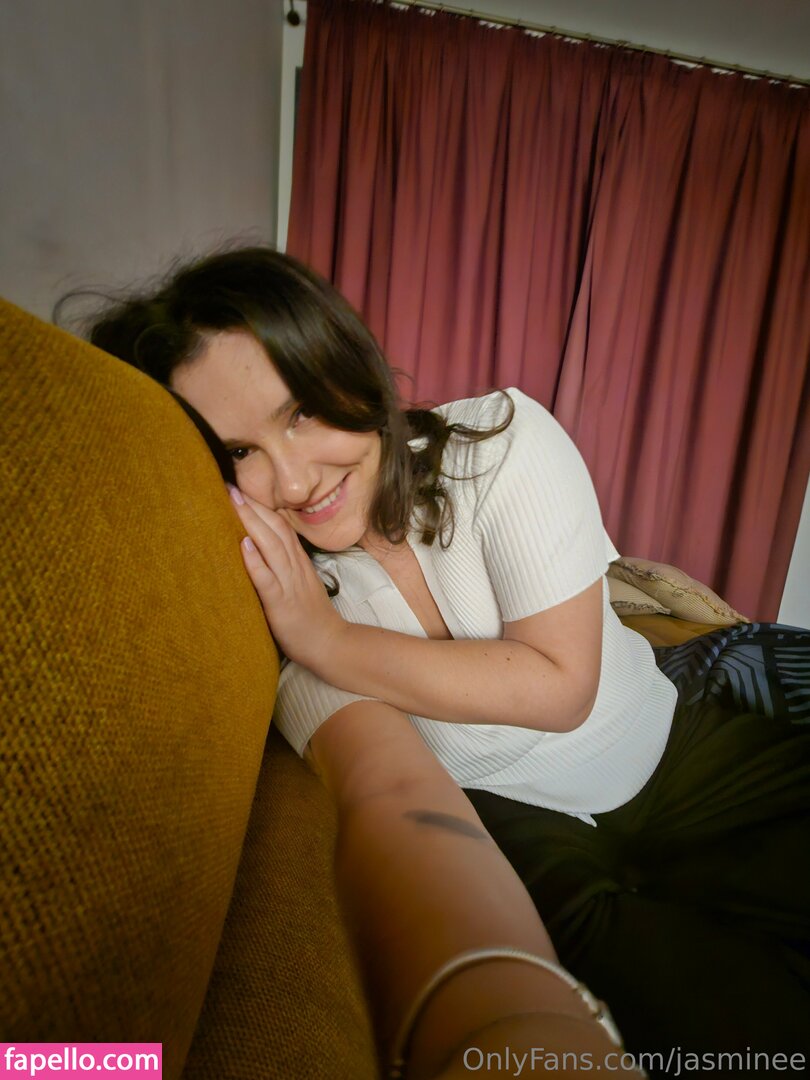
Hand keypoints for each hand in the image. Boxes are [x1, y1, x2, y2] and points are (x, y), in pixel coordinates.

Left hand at [228, 485, 344, 668]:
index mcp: (298, 562)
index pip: (281, 527)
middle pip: (275, 529)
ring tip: (234, 502)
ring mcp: (289, 584)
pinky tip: (243, 544)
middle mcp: (294, 567)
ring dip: (252, 522)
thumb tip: (263, 549)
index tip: (243, 489)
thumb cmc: (311, 616)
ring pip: (271, 546)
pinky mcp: (281, 603)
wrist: (330, 643)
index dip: (262, 506)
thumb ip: (285, 566)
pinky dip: (255, 560)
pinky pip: (267, 579)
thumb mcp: (300, 583)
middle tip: (231, 485)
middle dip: (253, 506)